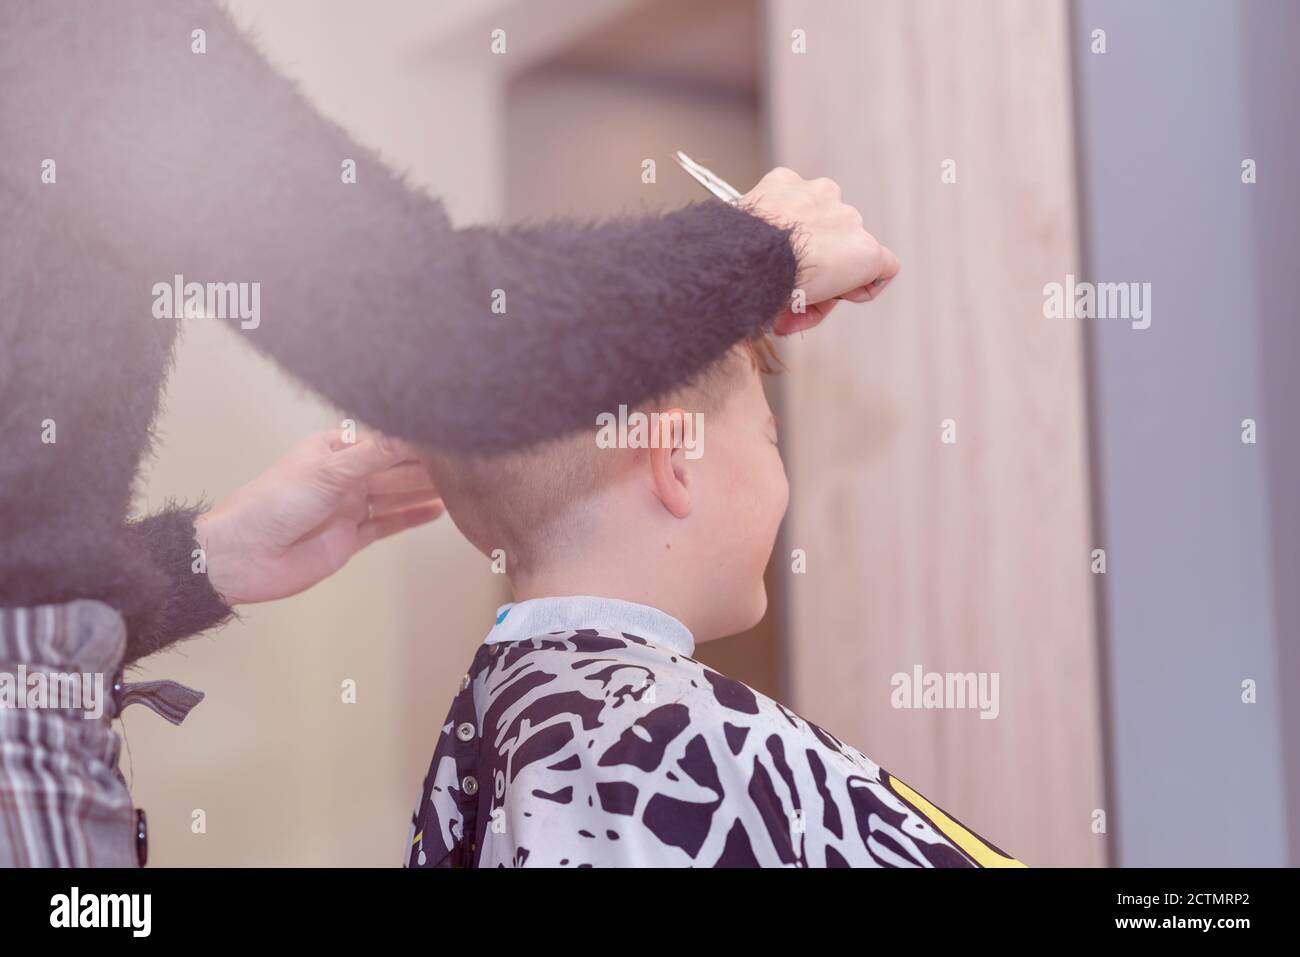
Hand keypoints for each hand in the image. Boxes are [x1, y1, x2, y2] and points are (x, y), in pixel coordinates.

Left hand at [194, 430, 442, 604]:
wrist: (244, 558)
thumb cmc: (270, 506)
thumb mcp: (327, 472)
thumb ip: (374, 455)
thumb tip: (411, 433)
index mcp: (334, 451)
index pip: (384, 440)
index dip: (415, 438)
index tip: (448, 432)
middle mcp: (344, 477)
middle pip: (395, 468)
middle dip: (427, 464)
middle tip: (466, 458)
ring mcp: (349, 507)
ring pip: (396, 495)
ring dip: (426, 489)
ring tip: (463, 482)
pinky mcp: (351, 537)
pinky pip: (388, 523)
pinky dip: (413, 517)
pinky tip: (438, 510)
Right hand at [741, 166, 899, 334]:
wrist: (752, 257)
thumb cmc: (734, 253)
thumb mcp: (738, 239)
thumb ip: (756, 251)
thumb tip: (765, 280)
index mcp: (785, 186)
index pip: (801, 217)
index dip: (792, 252)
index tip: (776, 273)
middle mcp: (822, 193)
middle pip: (826, 236)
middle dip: (811, 268)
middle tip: (787, 298)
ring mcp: (848, 219)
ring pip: (848, 254)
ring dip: (829, 281)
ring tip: (804, 300)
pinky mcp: (866, 249)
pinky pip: (883, 267)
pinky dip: (866, 286)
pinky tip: (843, 297)